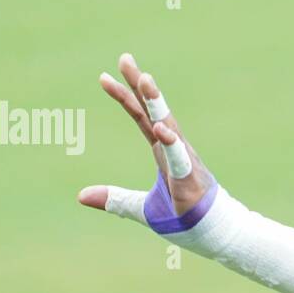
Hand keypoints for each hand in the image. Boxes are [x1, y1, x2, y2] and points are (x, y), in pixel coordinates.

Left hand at [77, 53, 215, 222]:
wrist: (213, 234)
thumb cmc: (184, 217)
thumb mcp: (140, 208)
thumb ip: (114, 199)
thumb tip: (80, 196)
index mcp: (162, 151)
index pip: (140, 117)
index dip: (123, 96)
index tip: (104, 76)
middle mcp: (174, 148)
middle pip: (153, 110)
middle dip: (139, 84)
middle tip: (124, 58)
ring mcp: (184, 159)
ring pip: (169, 124)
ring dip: (157, 102)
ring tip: (145, 79)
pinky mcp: (191, 176)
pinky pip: (179, 156)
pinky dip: (171, 141)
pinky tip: (161, 127)